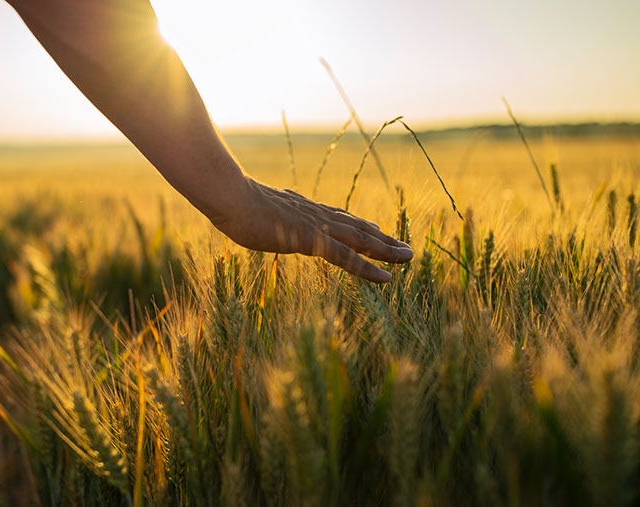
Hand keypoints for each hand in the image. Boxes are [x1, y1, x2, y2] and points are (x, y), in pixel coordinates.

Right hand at [207, 178, 412, 282]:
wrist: (230, 197)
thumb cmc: (235, 204)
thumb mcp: (256, 210)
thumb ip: (267, 214)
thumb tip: (262, 215)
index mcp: (305, 210)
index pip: (341, 220)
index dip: (363, 228)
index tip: (380, 232)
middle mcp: (318, 216)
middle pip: (359, 229)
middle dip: (384, 240)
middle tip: (406, 249)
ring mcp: (317, 227)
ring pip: (361, 241)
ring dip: (387, 251)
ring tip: (409, 258)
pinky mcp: (313, 241)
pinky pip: (347, 258)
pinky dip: (368, 268)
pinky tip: (387, 278)